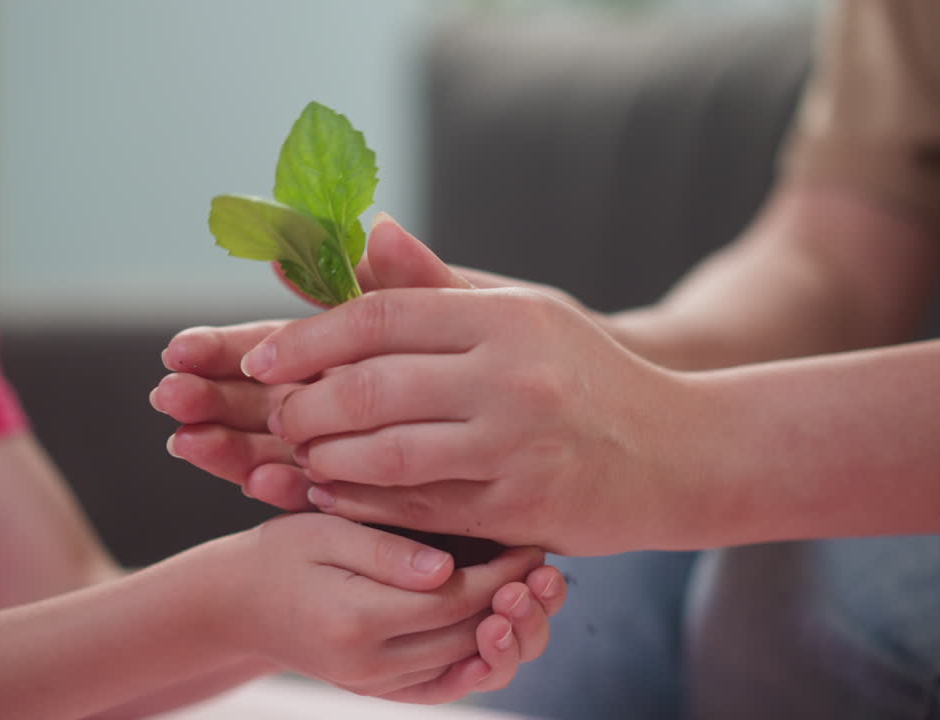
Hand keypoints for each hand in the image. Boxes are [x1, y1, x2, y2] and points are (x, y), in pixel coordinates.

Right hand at [221, 513, 564, 702]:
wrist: (237, 603)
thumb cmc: (281, 554)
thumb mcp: (326, 532)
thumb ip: (386, 550)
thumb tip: (448, 568)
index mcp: (356, 619)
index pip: (455, 600)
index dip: (502, 572)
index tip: (530, 543)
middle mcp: (369, 665)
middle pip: (469, 639)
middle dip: (516, 604)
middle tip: (545, 568)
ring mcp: (375, 684)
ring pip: (464, 668)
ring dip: (508, 637)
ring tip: (530, 596)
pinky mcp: (379, 690)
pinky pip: (442, 687)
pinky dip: (477, 666)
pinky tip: (500, 637)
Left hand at [239, 282, 683, 554]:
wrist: (680, 452)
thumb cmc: (587, 376)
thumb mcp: (525, 313)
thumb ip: (438, 284)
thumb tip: (366, 230)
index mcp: (507, 317)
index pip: (379, 316)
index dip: (305, 338)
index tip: (259, 360)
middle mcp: (512, 377)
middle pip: (370, 387)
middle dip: (303, 405)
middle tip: (277, 415)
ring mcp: (518, 446)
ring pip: (385, 454)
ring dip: (324, 457)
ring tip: (299, 454)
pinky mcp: (521, 509)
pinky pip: (418, 508)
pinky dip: (362, 502)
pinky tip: (332, 494)